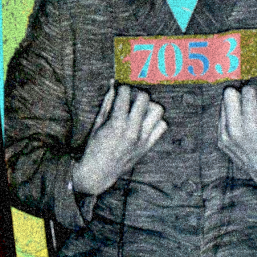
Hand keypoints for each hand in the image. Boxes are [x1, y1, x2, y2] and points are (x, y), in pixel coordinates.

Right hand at [71, 82, 166, 197]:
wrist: (99, 173)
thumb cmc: (94, 147)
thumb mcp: (97, 123)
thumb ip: (107, 102)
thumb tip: (113, 83)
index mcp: (117, 124)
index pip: (126, 93)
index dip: (122, 88)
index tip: (120, 89)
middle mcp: (133, 130)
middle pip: (145, 98)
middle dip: (136, 93)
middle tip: (130, 97)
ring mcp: (143, 139)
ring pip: (158, 110)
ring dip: (149, 106)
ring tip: (139, 109)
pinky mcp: (148, 146)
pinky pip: (162, 126)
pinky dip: (155, 121)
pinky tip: (145, 122)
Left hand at [217, 86, 256, 198]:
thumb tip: (255, 85)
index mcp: (251, 127)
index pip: (247, 92)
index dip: (254, 85)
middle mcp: (234, 132)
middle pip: (228, 94)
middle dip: (240, 91)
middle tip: (250, 94)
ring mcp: (224, 137)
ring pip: (223, 103)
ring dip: (235, 102)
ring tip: (247, 108)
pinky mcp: (220, 141)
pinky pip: (222, 117)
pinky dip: (231, 114)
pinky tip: (242, 120)